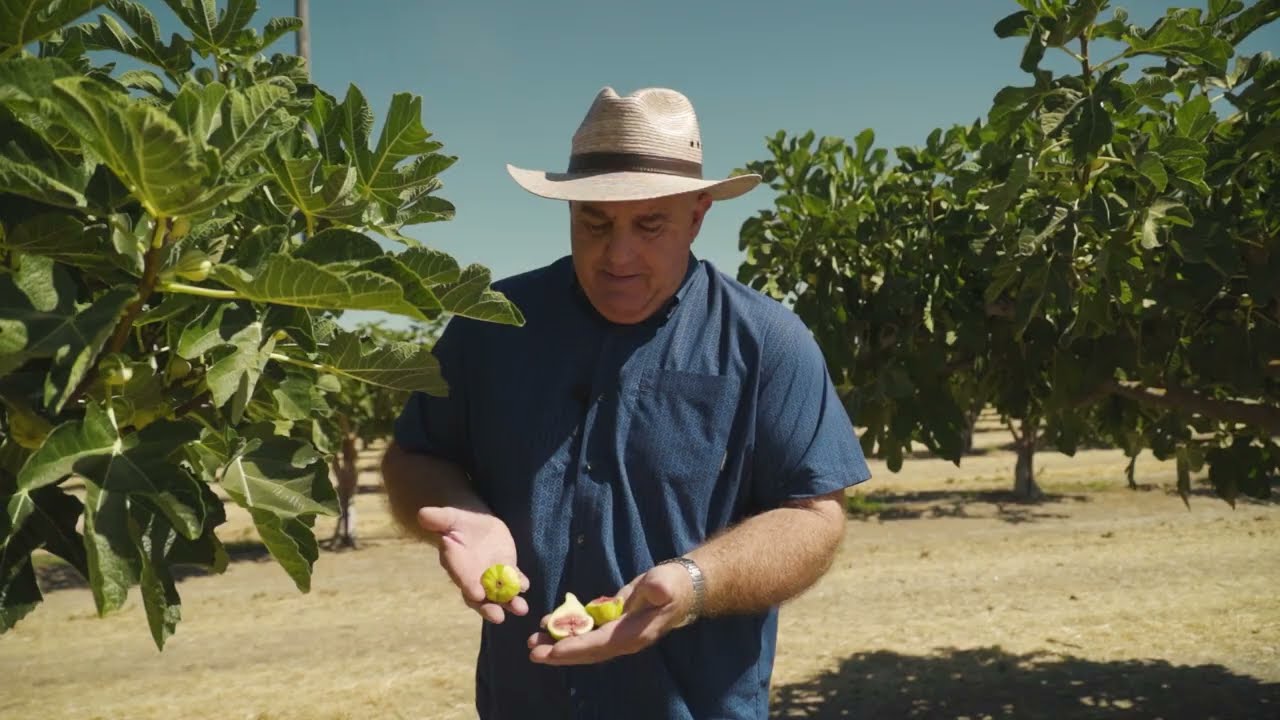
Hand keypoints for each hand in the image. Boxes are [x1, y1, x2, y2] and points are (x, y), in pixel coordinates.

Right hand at [417, 506, 529, 623]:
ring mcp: (491, 575)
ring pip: (500, 594)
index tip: (477, 594)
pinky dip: (520, 584)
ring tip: (521, 608)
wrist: (473, 522)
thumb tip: (423, 514)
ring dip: (510, 602)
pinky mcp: (506, 568)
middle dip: (489, 607)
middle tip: (498, 617)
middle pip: (480, 597)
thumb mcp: (448, 517)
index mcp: (457, 564)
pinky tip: (525, 586)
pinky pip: (514, 579)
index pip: (462, 579)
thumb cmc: (457, 522)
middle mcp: (473, 576)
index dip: (469, 586)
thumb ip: (438, 519)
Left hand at [526, 562, 693, 664]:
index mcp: (634, 634)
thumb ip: (660, 588)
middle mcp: (623, 640)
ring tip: (534, 640)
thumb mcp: (667, 583)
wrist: (682, 587)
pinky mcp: (613, 624)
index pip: (600, 645)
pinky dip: (568, 630)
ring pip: (584, 644)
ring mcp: (617, 634)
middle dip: (560, 653)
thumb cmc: (674, 585)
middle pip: (587, 651)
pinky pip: (587, 632)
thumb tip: (656, 589)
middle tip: (533, 652)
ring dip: (559, 643)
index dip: (575, 648)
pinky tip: (550, 624)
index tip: (553, 651)